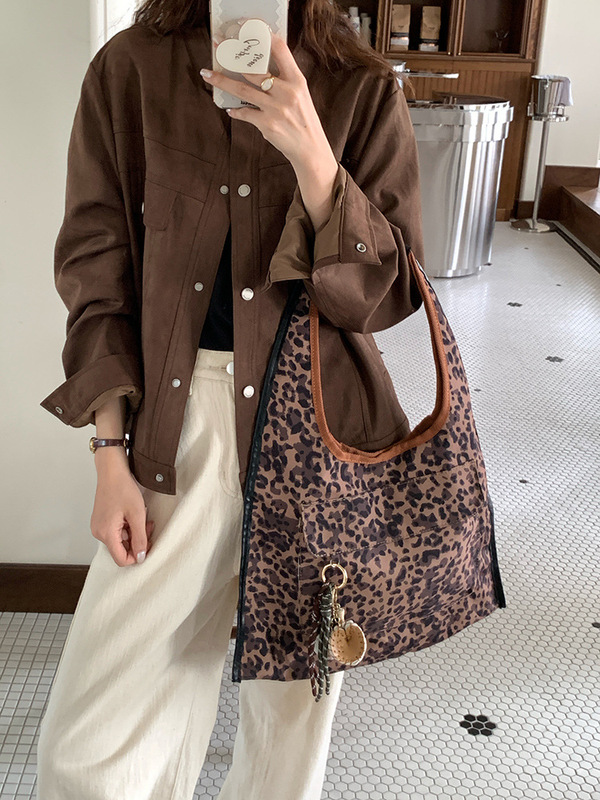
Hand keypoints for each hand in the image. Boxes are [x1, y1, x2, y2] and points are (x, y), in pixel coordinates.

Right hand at [90, 464, 155, 566]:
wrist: (112, 471)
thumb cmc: (122, 488)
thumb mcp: (137, 514)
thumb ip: (140, 538)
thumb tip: (140, 557)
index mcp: (106, 533)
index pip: (121, 559)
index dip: (137, 556)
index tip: (148, 544)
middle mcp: (99, 532)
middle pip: (121, 550)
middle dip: (138, 542)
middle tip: (149, 527)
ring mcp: (99, 526)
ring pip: (120, 540)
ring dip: (134, 534)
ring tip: (144, 519)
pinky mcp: (101, 521)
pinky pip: (116, 532)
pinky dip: (128, 528)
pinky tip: (135, 516)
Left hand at [201, 28, 339, 233]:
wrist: (310, 149)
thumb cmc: (303, 120)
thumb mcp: (300, 94)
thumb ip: (284, 79)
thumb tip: (258, 66)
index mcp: (296, 80)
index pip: (279, 48)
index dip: (261, 35)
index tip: (245, 30)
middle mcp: (286, 91)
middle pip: (253, 68)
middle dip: (232, 55)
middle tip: (218, 46)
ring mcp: (275, 108)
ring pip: (242, 89)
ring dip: (222, 81)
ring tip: (207, 74)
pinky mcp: (267, 124)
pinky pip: (244, 113)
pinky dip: (235, 111)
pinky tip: (229, 109)